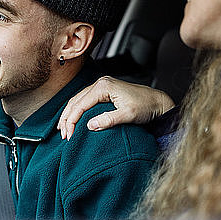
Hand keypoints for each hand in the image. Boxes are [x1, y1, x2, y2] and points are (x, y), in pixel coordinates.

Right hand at [57, 76, 173, 139]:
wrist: (157, 102)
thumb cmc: (145, 107)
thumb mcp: (128, 115)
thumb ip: (109, 119)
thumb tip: (89, 125)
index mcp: (103, 87)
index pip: (80, 104)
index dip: (71, 121)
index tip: (68, 136)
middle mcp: (100, 84)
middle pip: (75, 101)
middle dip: (66, 118)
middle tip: (63, 135)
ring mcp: (101, 86)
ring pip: (77, 100)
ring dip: (69, 115)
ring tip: (63, 130)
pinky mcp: (104, 92)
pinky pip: (84, 101)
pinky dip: (76, 111)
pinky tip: (72, 120)